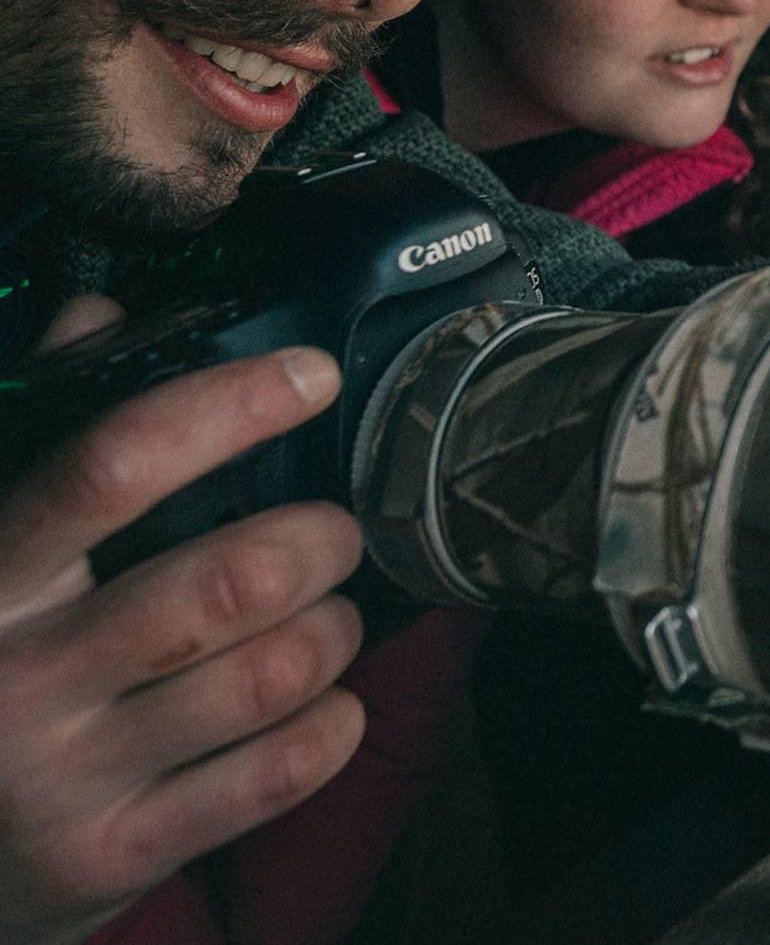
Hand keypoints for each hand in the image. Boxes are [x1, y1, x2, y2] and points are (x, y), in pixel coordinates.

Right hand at [0, 302, 365, 944]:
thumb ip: (39, 434)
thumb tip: (102, 316)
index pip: (110, 465)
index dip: (227, 406)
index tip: (308, 375)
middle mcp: (16, 678)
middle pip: (226, 580)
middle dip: (317, 539)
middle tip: (332, 532)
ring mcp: (63, 778)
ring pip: (270, 672)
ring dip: (332, 628)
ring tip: (324, 613)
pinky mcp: (112, 858)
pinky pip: (279, 771)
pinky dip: (333, 721)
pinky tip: (319, 698)